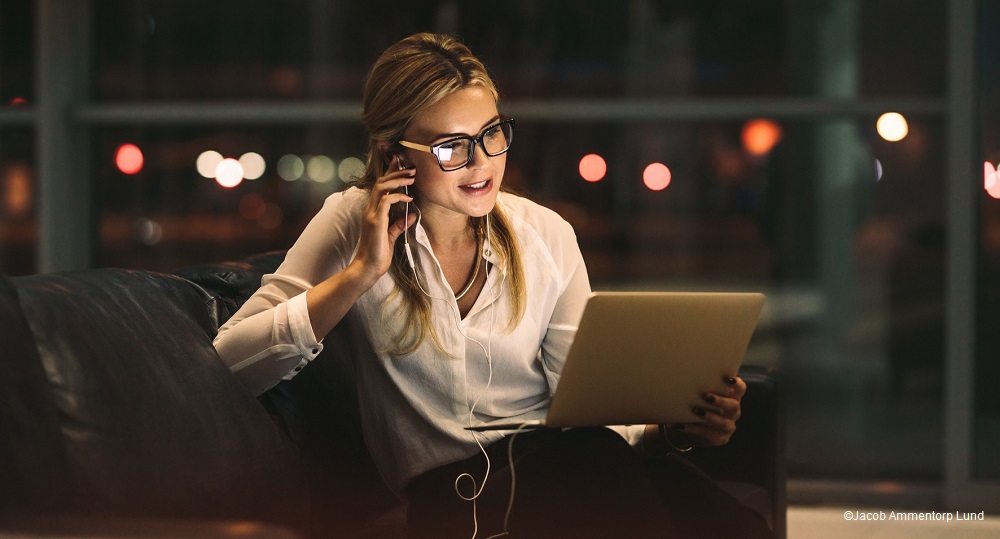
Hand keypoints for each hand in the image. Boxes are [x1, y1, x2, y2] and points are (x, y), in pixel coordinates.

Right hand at [352, 166, 416, 283]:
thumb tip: (412, 215)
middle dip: (396, 171)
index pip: (381, 187)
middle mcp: (370, 209)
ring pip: (382, 187)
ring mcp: (371, 214)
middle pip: (380, 182)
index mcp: (373, 212)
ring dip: (398, 179)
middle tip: (411, 168)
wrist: (368, 268)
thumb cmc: (378, 255)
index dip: (390, 173)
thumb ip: (399, 225)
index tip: (400, 162)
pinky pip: (386, 200)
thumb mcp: (392, 237)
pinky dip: (398, 196)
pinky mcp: (375, 220)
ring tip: (412, 177)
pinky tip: (409, 198)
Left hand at [674, 375, 745, 447]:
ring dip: (710, 417)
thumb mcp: (701, 394)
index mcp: (732, 397)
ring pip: (724, 423)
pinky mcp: (720, 439)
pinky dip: (694, 430)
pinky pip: (709, 435)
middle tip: (706, 396)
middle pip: (734, 406)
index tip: (727, 378)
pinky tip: (682, 426)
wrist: (693, 427)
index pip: (740, 389)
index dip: (736, 384)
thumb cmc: (698, 403)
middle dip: (721, 401)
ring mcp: (728, 426)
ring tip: (696, 410)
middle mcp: (733, 412)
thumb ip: (701, 386)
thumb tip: (685, 375)